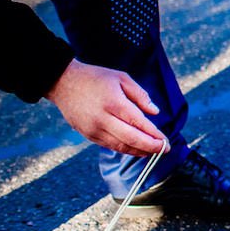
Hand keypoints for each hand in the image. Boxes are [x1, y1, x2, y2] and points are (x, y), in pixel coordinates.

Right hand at [45, 59, 169, 156]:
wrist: (63, 83)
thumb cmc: (95, 78)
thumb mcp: (121, 78)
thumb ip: (140, 95)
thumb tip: (155, 112)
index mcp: (114, 102)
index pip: (139, 123)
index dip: (154, 135)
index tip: (166, 141)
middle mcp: (103, 119)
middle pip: (131, 139)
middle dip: (151, 147)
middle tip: (165, 150)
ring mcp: (93, 129)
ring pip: (120, 146)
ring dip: (139, 151)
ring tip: (153, 152)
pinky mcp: (87, 135)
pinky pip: (109, 146)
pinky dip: (125, 149)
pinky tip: (136, 149)